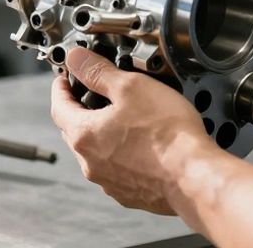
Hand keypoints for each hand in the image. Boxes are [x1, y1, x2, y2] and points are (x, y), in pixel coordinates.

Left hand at [50, 49, 211, 215]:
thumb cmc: (167, 135)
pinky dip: (119, 154)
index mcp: (84, 135)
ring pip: (95, 152)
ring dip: (100, 134)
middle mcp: (91, 163)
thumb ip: (98, 71)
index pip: (58, 106)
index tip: (63, 79)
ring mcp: (109, 182)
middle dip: (79, 110)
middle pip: (74, 130)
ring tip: (121, 117)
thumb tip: (76, 59)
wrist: (194, 177)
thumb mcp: (130, 87)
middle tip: (90, 94)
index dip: (60, 88)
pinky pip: (116, 169)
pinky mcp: (129, 193)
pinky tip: (139, 144)